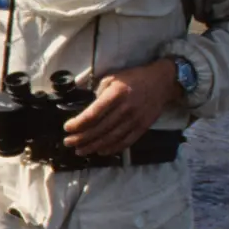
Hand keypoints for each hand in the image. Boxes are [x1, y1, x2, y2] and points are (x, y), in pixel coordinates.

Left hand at [63, 59, 177, 156]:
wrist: (161, 81)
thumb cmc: (133, 78)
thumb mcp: (113, 77)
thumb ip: (99, 92)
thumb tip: (88, 108)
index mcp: (116, 94)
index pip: (93, 114)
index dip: (78, 123)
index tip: (67, 128)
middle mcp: (126, 108)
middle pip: (100, 128)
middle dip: (81, 138)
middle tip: (68, 142)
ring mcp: (135, 119)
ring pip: (111, 138)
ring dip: (93, 146)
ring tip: (80, 150)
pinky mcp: (143, 127)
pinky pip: (126, 141)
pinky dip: (112, 148)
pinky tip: (101, 151)